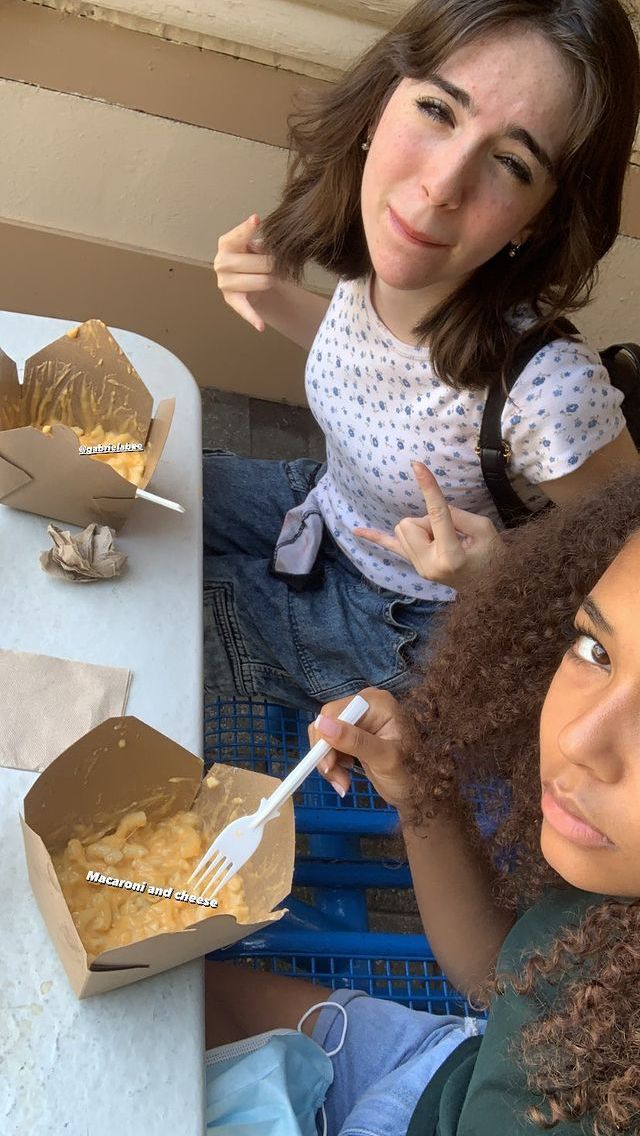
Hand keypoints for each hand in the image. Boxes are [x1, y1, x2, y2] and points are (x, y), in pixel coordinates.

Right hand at [213, 214, 278, 331]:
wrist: (253, 281)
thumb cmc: (255, 259)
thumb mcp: (258, 247)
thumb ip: (260, 244)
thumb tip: (267, 248)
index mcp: (227, 243)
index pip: (239, 235)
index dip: (248, 228)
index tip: (256, 219)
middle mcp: (221, 261)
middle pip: (259, 262)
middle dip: (272, 264)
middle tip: (273, 265)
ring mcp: (224, 282)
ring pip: (261, 281)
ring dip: (271, 280)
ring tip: (269, 278)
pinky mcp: (231, 300)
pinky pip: (245, 309)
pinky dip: (253, 318)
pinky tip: (260, 326)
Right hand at [309, 688, 408, 809]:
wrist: (419, 791)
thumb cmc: (412, 774)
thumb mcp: (384, 759)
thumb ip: (355, 741)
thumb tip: (322, 724)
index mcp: (375, 703)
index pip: (334, 712)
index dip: (325, 738)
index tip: (328, 766)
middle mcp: (364, 705)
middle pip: (326, 724)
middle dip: (326, 755)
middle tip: (339, 782)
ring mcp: (358, 720)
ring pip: (324, 737)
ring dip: (328, 763)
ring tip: (343, 784)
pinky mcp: (352, 735)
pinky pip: (329, 746)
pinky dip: (332, 764)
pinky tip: (344, 778)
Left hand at [353, 462, 498, 589]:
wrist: (493, 586)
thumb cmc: (493, 556)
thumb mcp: (485, 531)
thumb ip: (459, 516)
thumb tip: (434, 507)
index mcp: (451, 557)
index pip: (437, 515)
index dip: (428, 488)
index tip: (417, 465)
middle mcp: (429, 565)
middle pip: (410, 523)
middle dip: (427, 520)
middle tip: (452, 532)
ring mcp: (419, 568)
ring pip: (403, 530)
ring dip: (422, 527)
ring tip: (446, 539)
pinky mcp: (415, 566)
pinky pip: (391, 547)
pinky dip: (375, 537)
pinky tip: (356, 530)